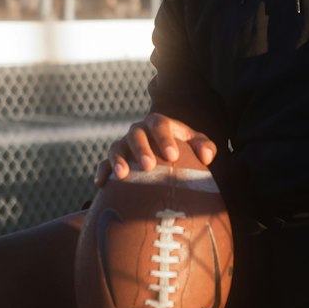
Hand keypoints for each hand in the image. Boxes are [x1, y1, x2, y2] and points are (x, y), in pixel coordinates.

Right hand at [94, 113, 216, 186]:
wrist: (161, 157)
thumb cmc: (181, 150)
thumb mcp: (194, 144)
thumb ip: (204, 146)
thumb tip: (207, 157)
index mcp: (158, 124)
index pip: (160, 125)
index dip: (165, 138)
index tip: (172, 156)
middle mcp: (138, 131)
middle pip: (136, 134)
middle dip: (141, 149)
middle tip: (149, 166)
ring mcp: (123, 145)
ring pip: (116, 147)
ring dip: (118, 159)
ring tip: (123, 175)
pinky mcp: (111, 160)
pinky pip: (102, 164)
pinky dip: (101, 172)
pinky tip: (101, 184)